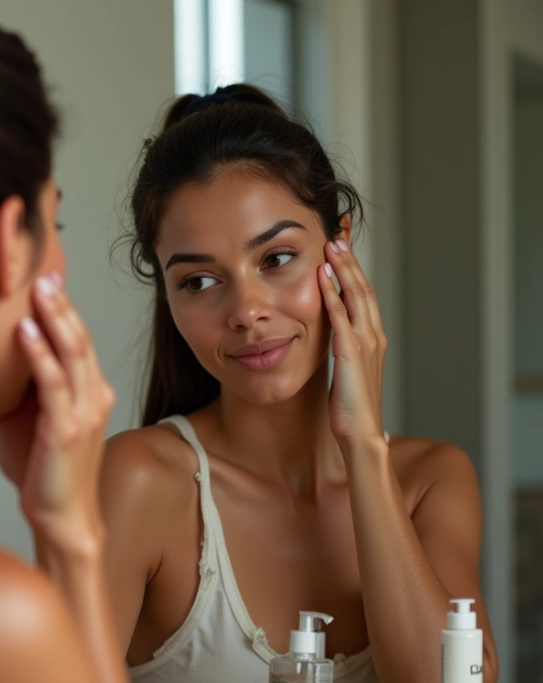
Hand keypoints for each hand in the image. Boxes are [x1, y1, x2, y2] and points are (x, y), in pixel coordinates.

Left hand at [0, 273, 114, 552]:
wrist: (63, 517)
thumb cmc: (46, 473)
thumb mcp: (36, 422)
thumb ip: (27, 390)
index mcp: (90, 394)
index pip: (78, 343)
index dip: (63, 312)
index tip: (43, 285)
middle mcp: (94, 397)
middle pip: (80, 339)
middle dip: (61, 305)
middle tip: (44, 275)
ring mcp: (84, 411)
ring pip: (73, 353)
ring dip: (54, 318)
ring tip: (38, 291)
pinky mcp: (67, 427)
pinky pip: (54, 382)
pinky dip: (40, 353)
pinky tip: (26, 332)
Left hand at [318, 239, 386, 444]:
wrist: (361, 434)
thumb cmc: (351, 406)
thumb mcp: (349, 371)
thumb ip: (345, 349)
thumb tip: (333, 336)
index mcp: (373, 338)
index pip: (365, 295)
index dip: (355, 271)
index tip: (343, 250)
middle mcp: (374, 336)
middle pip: (364, 288)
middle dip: (351, 261)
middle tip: (338, 236)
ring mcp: (365, 344)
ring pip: (356, 296)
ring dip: (343, 269)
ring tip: (332, 246)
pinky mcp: (351, 354)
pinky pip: (340, 318)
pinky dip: (331, 295)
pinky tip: (321, 278)